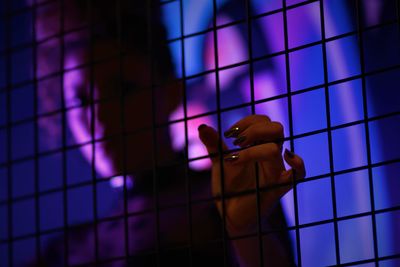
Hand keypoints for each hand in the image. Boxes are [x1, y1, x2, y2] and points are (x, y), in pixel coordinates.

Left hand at [198, 115, 304, 232]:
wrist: (230, 214)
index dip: (247, 121)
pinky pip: (299, 174)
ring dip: (253, 148)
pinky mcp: (277, 188)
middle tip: (236, 141)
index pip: (263, 121)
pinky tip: (287, 156)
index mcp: (259, 146)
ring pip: (276, 148)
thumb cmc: (229, 187)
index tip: (228, 134)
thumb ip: (214, 145)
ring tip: (234, 156)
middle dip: (254, 129)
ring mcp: (275, 171)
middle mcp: (271, 156)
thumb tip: (202, 126)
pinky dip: (298, 164)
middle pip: (276, 128)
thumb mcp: (219, 162)